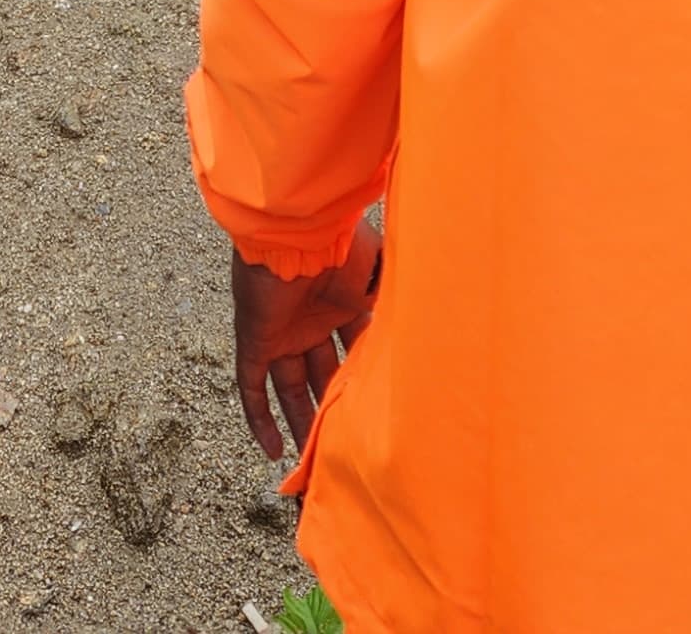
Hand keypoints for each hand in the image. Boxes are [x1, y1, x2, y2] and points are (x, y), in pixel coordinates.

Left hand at [234, 211, 384, 463]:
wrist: (297, 227)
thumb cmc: (344, 242)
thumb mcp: (384, 271)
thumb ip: (404, 296)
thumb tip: (440, 314)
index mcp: (344, 300)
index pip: (355, 349)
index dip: (364, 379)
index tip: (379, 412)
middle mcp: (312, 318)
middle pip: (322, 374)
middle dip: (334, 407)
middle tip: (346, 445)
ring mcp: (282, 330)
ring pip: (289, 387)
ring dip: (301, 421)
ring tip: (314, 463)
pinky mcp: (255, 338)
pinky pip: (250, 385)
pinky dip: (259, 418)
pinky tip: (274, 453)